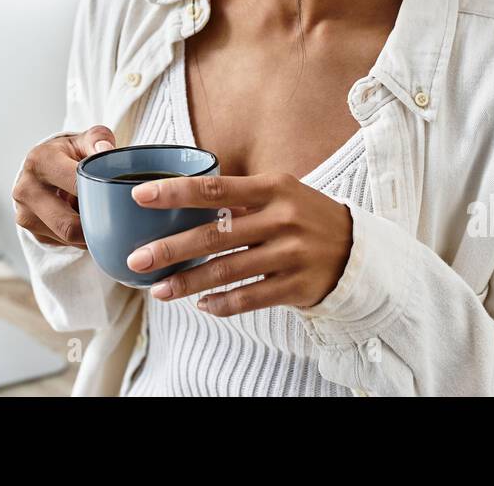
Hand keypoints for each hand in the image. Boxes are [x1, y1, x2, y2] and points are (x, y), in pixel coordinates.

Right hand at [12, 125, 115, 247]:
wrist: (43, 167)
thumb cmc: (69, 153)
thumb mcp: (84, 140)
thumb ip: (99, 140)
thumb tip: (106, 150)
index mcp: (40, 161)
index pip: (75, 185)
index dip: (100, 194)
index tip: (120, 198)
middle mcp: (26, 189)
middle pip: (68, 224)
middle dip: (96, 225)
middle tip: (118, 221)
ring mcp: (24, 214)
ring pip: (67, 238)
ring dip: (88, 233)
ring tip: (100, 218)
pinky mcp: (31, 232)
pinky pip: (63, 244)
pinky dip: (79, 238)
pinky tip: (84, 221)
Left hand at [124, 173, 353, 315]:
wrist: (356, 248)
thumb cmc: (304, 215)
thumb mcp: (278, 192)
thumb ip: (238, 197)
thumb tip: (180, 200)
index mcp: (272, 188)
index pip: (215, 189)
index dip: (176, 192)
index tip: (140, 197)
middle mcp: (281, 219)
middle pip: (215, 235)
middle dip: (170, 248)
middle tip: (137, 258)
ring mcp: (290, 254)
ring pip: (227, 271)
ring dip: (188, 282)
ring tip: (158, 290)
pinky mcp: (296, 286)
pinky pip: (249, 298)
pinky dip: (222, 303)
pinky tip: (201, 304)